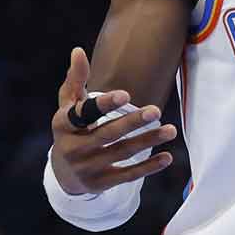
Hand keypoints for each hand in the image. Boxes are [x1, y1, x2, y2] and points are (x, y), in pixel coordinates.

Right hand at [50, 47, 175, 194]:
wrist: (63, 173)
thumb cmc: (71, 128)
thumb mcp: (67, 105)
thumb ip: (75, 79)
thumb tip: (78, 50)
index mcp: (63, 125)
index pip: (83, 114)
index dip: (104, 105)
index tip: (126, 94)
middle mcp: (73, 148)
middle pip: (107, 134)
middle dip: (132, 122)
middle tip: (156, 111)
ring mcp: (87, 168)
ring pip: (122, 153)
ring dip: (147, 142)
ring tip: (170, 130)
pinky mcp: (101, 183)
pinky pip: (128, 176)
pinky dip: (148, 167)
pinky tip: (167, 157)